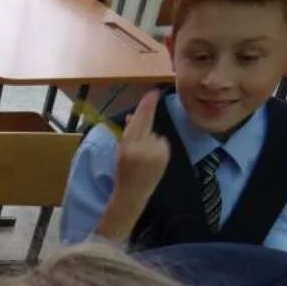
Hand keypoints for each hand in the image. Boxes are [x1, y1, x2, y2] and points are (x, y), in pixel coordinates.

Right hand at [114, 90, 169, 205]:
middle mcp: (144, 148)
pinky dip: (157, 146)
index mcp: (128, 147)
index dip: (146, 107)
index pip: (139, 122)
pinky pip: (161, 142)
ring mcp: (157, 153)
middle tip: (135, 142)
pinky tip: (151, 158)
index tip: (153, 92)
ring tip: (142, 155)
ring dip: (149, 139)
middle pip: (146, 126)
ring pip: (154, 134)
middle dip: (142, 126)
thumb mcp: (120, 151)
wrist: (133, 193)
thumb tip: (133, 116)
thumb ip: (127, 132)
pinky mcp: (166, 156)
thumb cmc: (122, 172)